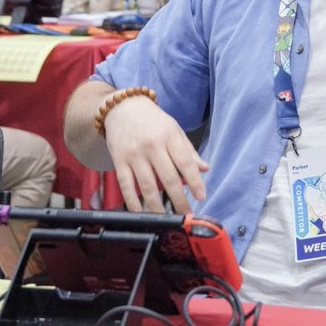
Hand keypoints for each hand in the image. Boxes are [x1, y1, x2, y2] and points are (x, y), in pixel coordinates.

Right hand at [103, 97, 209, 212]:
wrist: (123, 107)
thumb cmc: (152, 121)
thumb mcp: (174, 130)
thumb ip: (189, 151)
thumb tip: (205, 169)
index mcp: (170, 137)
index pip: (185, 163)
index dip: (195, 182)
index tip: (201, 197)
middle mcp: (152, 146)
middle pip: (168, 178)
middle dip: (179, 199)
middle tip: (186, 213)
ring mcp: (134, 154)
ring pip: (147, 185)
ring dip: (157, 206)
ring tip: (166, 217)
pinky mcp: (119, 161)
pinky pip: (126, 185)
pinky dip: (132, 201)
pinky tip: (140, 212)